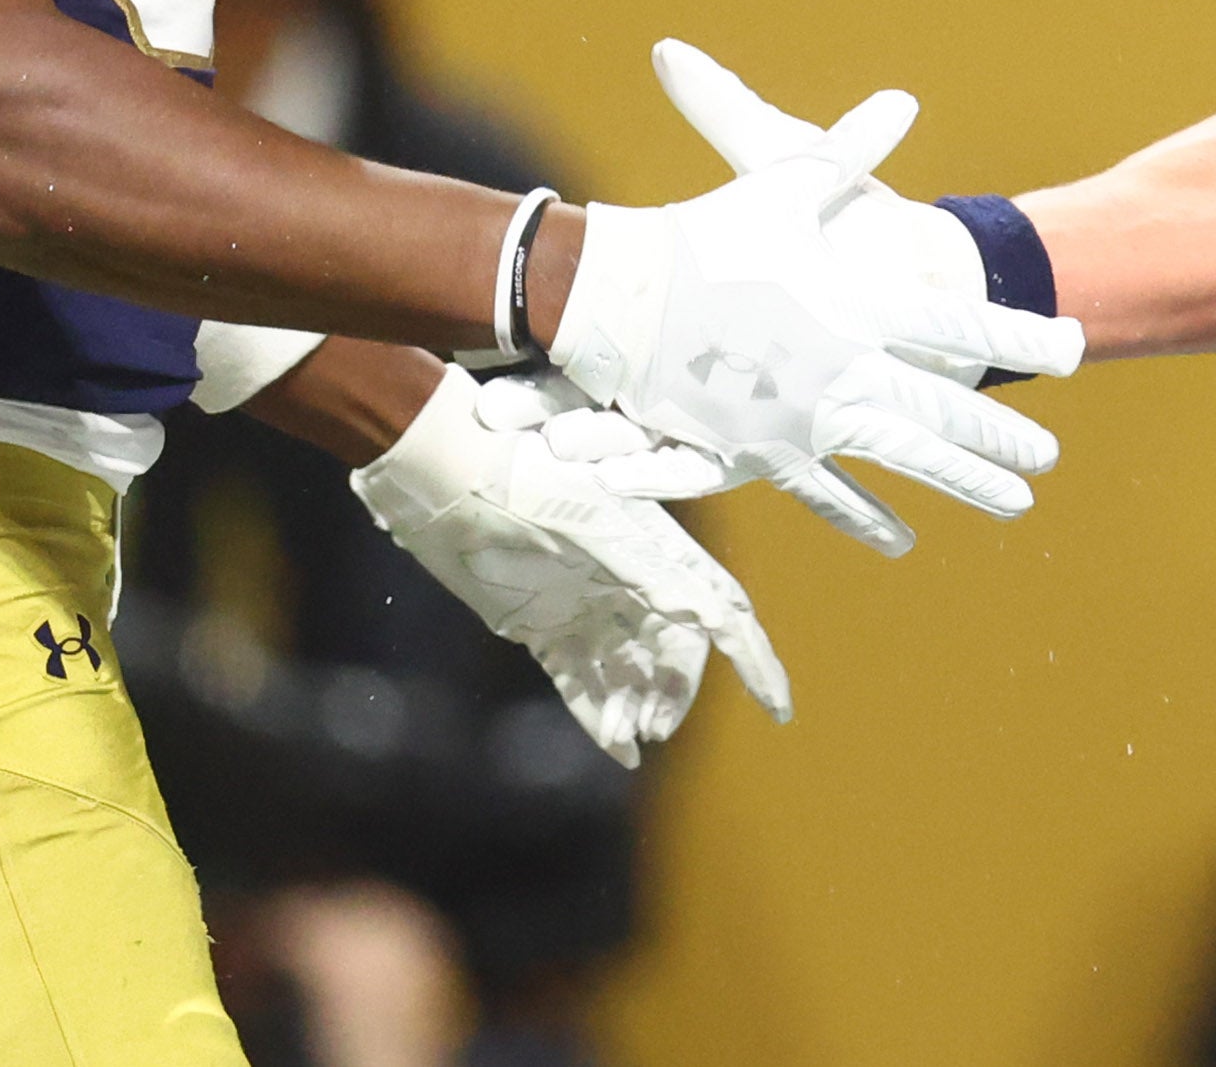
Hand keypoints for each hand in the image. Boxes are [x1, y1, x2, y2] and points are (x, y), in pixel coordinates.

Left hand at [348, 362, 788, 767]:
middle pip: (672, 650)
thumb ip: (657, 571)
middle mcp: (626, 578)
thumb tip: (722, 618)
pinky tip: (613, 745)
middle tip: (657, 726)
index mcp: (653, 548)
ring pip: (625, 670)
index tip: (777, 708)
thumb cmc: (522, 482)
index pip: (719, 611)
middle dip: (675, 692)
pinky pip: (578, 678)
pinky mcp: (537, 623)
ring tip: (628, 735)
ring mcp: (582, 603)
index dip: (753, 658)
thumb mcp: (596, 524)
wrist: (438, 471)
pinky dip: (596, 714)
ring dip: (633, 706)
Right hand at [554, 78, 1084, 553]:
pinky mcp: (763, 450)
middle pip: (943, 408)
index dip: (1021, 336)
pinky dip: (864, 515)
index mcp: (857, 303)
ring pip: (902, 459)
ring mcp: (806, 418)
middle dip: (1003, 435)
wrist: (616, 299)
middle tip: (1050, 456)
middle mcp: (843, 368)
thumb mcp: (782, 181)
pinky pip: (826, 491)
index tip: (1073, 351)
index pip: (959, 323)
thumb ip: (849, 150)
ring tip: (1014, 504)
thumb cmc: (702, 234)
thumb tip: (901, 101)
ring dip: (961, 480)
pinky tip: (901, 539)